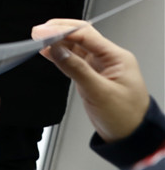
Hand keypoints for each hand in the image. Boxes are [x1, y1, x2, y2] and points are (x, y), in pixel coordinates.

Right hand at [32, 19, 148, 142]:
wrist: (131, 138)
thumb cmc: (125, 118)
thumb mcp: (99, 92)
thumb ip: (77, 69)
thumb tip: (56, 50)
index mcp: (116, 57)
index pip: (86, 34)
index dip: (62, 31)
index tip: (42, 32)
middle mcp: (108, 58)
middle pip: (80, 36)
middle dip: (58, 31)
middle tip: (38, 33)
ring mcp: (99, 66)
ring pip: (75, 46)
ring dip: (57, 42)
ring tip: (38, 41)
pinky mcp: (91, 75)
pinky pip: (73, 59)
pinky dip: (59, 55)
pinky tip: (47, 53)